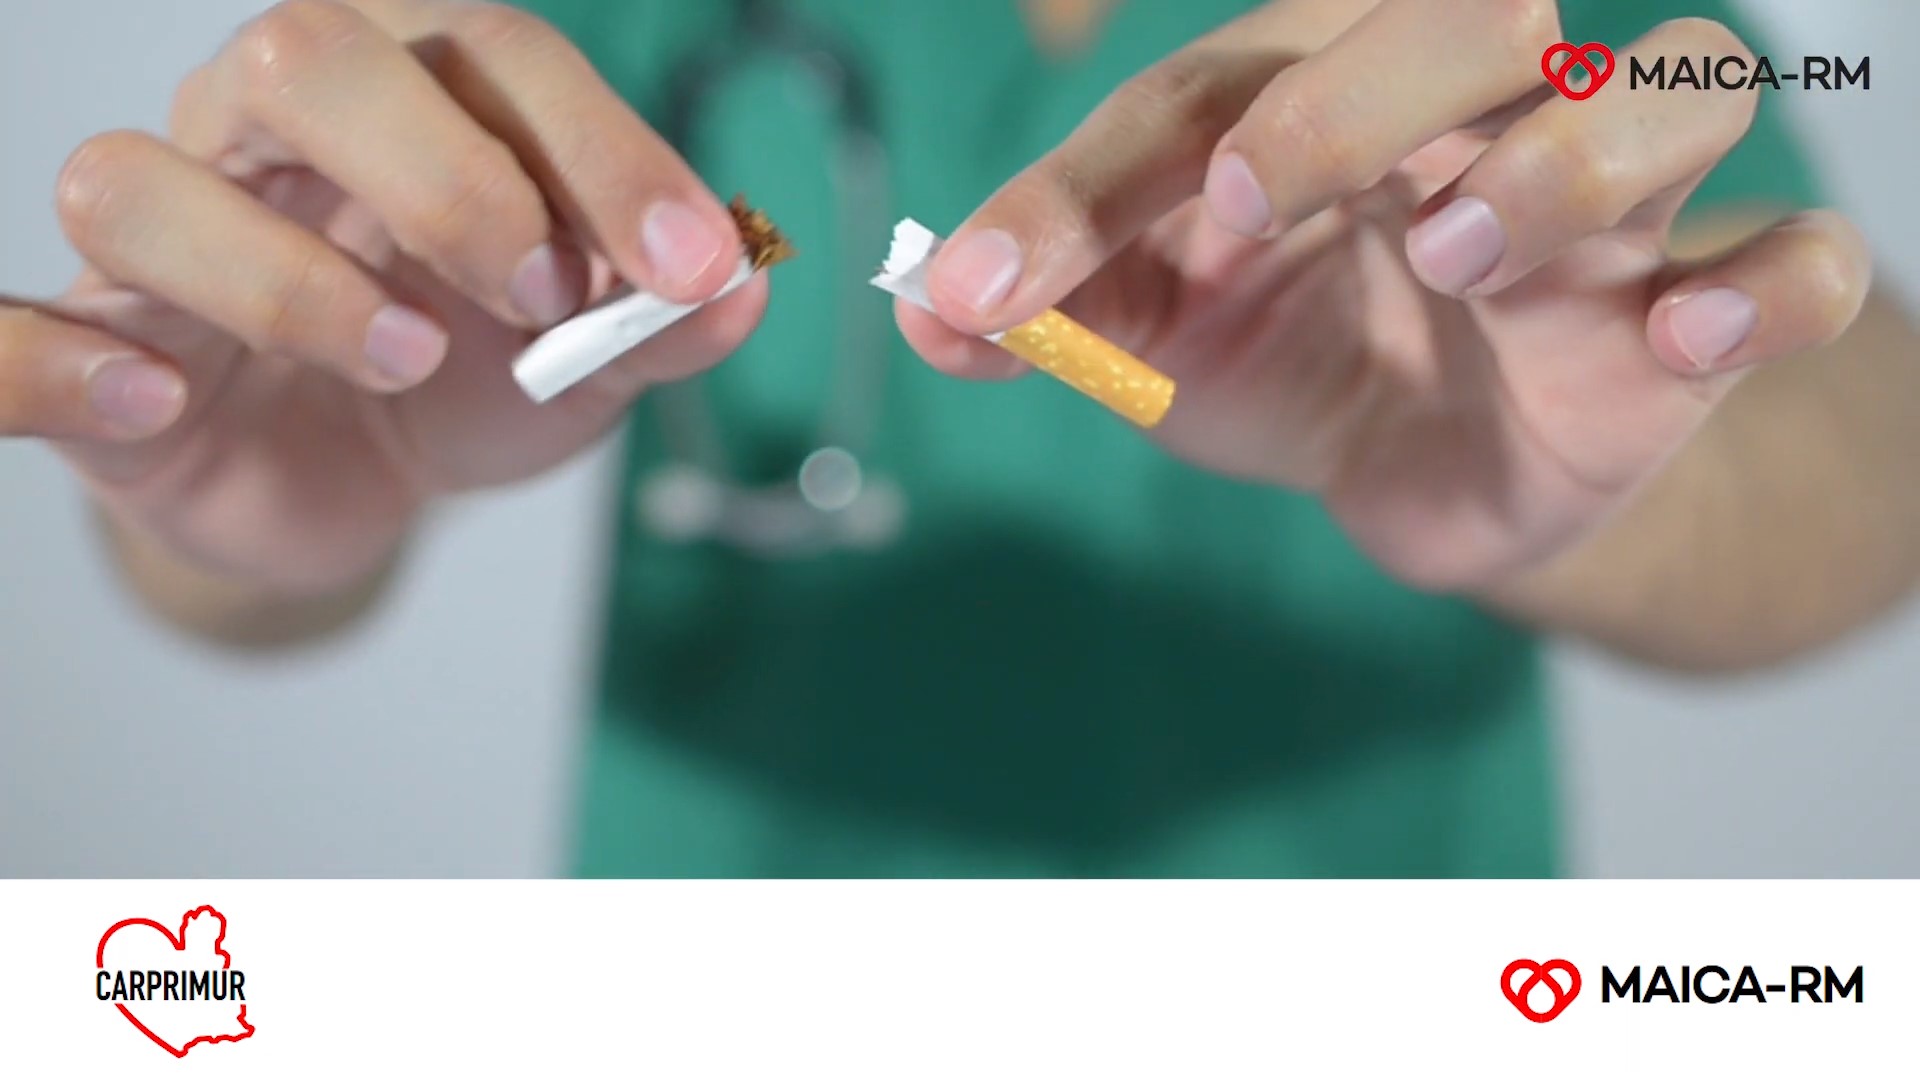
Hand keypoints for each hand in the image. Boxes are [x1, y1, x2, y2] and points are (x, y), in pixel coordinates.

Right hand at [1, 0, 760, 594]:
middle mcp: (265, 134)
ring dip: (288, 278)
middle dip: (449, 176)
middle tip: (546, 297)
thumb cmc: (466, 379)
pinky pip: (8, 333)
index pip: (491, 52)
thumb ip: (663, 321)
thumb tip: (747, 289)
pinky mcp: (96, 357)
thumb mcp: (587, 356)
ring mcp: (163, 246)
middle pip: (305, 58)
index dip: (600, 150)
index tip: (693, 263)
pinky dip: (54, 364)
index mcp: (407, 95)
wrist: (354, 482)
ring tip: (406, 356)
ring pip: (141, 180)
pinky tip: (160, 401)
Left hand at [902, 0, 1869, 590]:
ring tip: (1454, 256)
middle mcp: (1480, 114)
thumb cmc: (1301, 361)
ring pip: (1670, 87)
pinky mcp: (1699, 322)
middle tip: (1248, 203)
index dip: (1086, 187)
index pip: (1208, 97)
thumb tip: (928, 312)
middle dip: (1353, 95)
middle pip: (1472, 16)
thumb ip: (1061, 310)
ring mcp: (1611, 212)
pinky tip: (1684, 332)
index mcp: (1328, 96)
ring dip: (1562, 162)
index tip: (984, 290)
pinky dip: (1768, 283)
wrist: (1438, 468)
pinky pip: (1803, 264)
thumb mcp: (1165, 339)